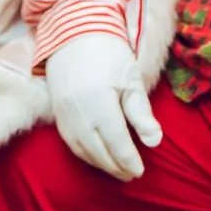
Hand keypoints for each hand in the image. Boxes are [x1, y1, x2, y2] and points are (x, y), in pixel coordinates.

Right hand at [45, 33, 162, 181]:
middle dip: (116, 167)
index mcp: (100, 102)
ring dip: (101, 165)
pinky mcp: (56, 114)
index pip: (116, 142)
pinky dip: (85, 155)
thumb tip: (154, 142)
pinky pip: (70, 142)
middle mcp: (79, 112)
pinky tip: (97, 158)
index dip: (129, 160)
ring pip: (83, 150)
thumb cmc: (110, 54)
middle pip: (99, 151)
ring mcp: (64, 114)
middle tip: (131, 175)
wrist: (74, 35)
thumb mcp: (131, 79)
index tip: (140, 171)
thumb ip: (141, 112)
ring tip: (117, 171)